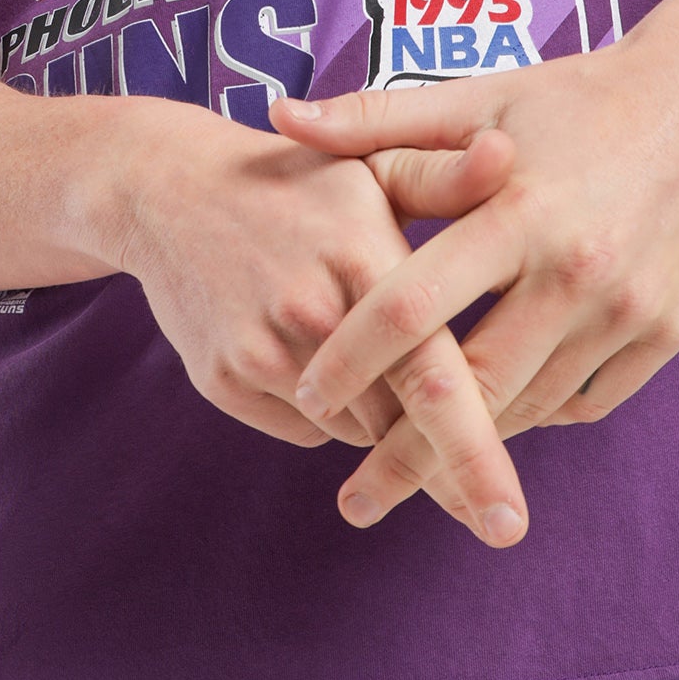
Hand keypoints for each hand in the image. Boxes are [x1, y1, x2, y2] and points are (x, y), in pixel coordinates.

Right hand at [104, 94, 523, 525]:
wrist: (168, 187)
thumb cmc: (297, 182)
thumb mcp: (370, 165)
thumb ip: (445, 176)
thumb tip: (509, 155)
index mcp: (364, 256)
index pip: (434, 376)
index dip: (475, 455)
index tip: (510, 524)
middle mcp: (311, 310)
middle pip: (399, 422)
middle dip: (447, 463)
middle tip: (498, 516)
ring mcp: (259, 349)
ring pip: (355, 431)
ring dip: (383, 421)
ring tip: (376, 365)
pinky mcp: (222, 378)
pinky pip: (305, 430)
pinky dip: (327, 414)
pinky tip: (316, 360)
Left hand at [270, 37, 678, 534]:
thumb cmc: (576, 95)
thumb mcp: (476, 97)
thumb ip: (372, 119)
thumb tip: (278, 116)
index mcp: (516, 211)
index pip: (409, 306)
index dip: (350, 359)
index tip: (306, 397)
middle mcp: (575, 271)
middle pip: (471, 388)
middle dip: (406, 454)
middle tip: (353, 500)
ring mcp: (628, 311)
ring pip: (530, 407)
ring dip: (470, 446)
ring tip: (412, 477)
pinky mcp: (668, 335)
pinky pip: (584, 401)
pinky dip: (534, 415)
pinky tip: (493, 422)